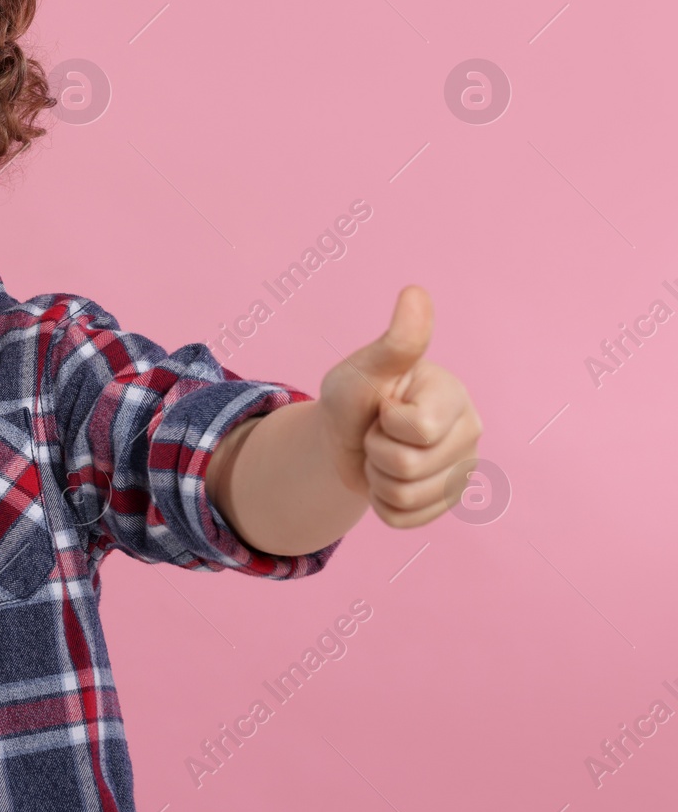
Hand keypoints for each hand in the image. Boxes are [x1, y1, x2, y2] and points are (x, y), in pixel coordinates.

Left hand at [317, 286, 483, 528]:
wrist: (340, 439)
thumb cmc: (354, 397)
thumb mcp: (364, 369)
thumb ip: (396, 342)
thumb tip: (415, 292)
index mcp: (454, 395)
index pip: (418, 429)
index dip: (386, 422)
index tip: (383, 406)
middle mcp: (470, 431)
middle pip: (408, 466)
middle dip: (377, 451)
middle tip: (378, 432)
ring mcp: (462, 470)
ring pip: (405, 496)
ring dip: (377, 478)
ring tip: (381, 454)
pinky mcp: (445, 501)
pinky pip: (403, 519)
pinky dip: (380, 503)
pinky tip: (386, 478)